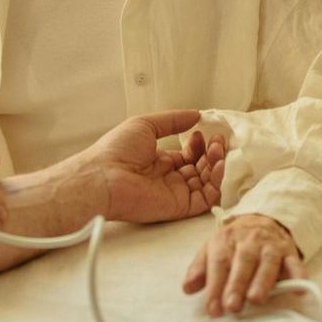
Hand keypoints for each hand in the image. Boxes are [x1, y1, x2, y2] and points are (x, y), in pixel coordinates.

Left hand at [60, 110, 226, 224]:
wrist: (103, 177)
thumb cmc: (116, 150)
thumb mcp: (145, 124)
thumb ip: (172, 120)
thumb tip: (195, 114)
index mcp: (159, 161)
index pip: (188, 155)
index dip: (199, 144)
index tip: (202, 132)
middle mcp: (169, 178)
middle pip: (200, 167)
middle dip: (212, 152)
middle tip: (217, 140)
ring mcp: (175, 193)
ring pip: (207, 182)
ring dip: (217, 165)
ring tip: (217, 149)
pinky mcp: (180, 207)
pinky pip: (206, 198)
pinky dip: (217, 184)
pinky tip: (218, 166)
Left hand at [183, 214, 304, 316]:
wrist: (262, 219)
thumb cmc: (235, 241)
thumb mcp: (212, 249)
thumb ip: (199, 269)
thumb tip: (188, 287)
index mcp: (226, 241)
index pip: (219, 264)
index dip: (215, 287)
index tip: (213, 308)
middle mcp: (249, 242)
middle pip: (243, 262)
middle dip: (237, 285)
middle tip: (232, 306)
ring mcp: (270, 246)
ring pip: (267, 262)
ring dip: (262, 281)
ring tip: (256, 299)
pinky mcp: (289, 252)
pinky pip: (295, 263)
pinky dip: (298, 275)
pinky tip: (297, 288)